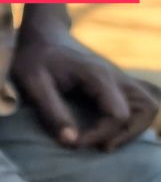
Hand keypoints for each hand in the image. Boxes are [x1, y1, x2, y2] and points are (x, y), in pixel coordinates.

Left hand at [12, 24, 157, 151]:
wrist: (43, 36)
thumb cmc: (35, 59)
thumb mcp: (33, 84)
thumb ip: (52, 112)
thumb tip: (71, 141)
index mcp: (98, 76)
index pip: (118, 114)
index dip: (100, 135)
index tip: (74, 143)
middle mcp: (115, 76)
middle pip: (146, 108)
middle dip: (126, 134)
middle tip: (100, 146)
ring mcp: (119, 79)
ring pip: (148, 106)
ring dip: (133, 128)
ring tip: (105, 141)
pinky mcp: (116, 84)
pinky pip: (139, 104)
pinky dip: (131, 121)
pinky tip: (106, 131)